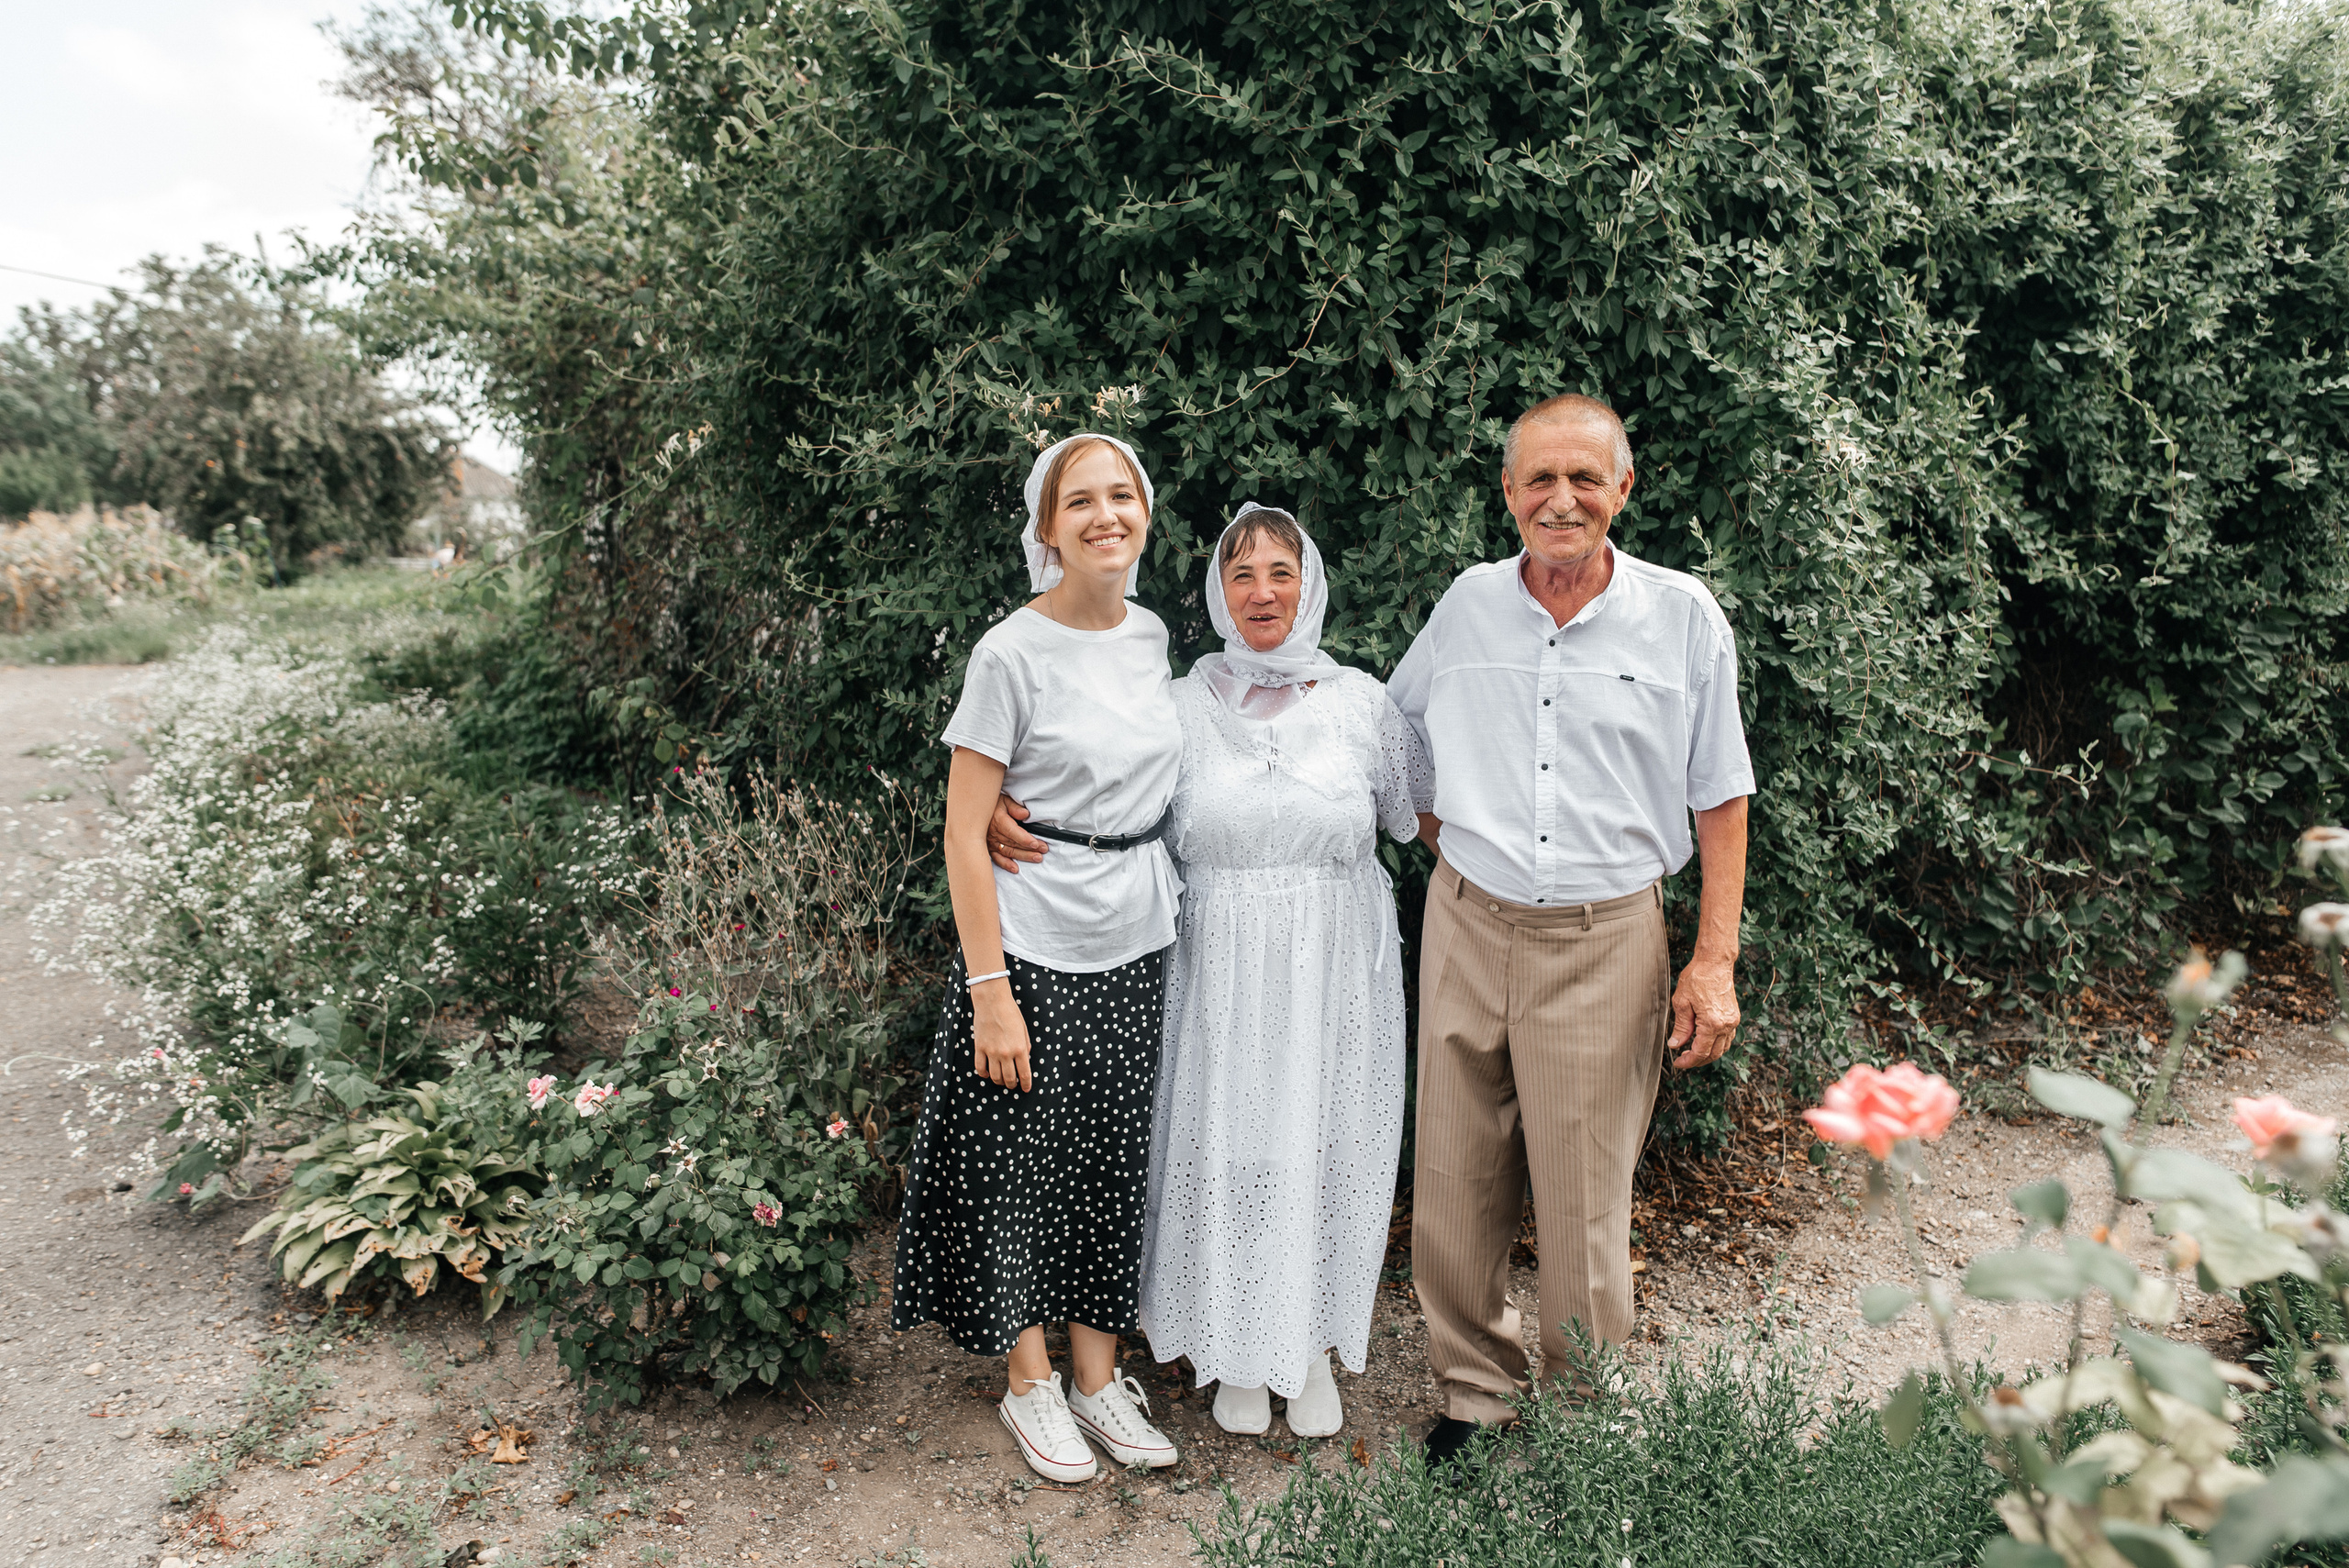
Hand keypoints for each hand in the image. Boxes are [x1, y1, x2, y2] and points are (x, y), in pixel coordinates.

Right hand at [971, 983, 1032, 1091]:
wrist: (992, 1002)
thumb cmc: (1011, 1013)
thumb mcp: (1024, 1029)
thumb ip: (1026, 1046)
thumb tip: (1026, 1058)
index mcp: (1020, 1048)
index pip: (1024, 1074)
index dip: (1026, 1084)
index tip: (1026, 1089)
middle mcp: (1006, 1053)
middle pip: (1009, 1078)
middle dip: (1012, 1085)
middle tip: (1013, 1085)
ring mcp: (991, 1052)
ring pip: (995, 1076)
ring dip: (999, 1081)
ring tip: (1001, 1081)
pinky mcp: (979, 1048)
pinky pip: (980, 1068)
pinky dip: (984, 1074)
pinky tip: (987, 1074)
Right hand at [988, 794, 1046, 874]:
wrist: (977, 810)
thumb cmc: (994, 804)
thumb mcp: (1004, 800)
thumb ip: (1015, 807)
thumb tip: (1025, 814)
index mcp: (998, 821)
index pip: (1013, 832)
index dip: (1025, 839)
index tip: (1036, 844)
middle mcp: (993, 833)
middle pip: (1014, 843)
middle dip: (1030, 848)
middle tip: (1044, 850)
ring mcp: (990, 842)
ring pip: (1008, 852)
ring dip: (1023, 856)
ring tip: (1037, 858)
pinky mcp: (988, 848)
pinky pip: (997, 858)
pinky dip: (1006, 864)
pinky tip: (1015, 869)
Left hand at [1667, 953, 1738, 1071]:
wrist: (1715, 962)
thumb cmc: (1697, 978)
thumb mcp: (1682, 1002)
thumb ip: (1680, 1027)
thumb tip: (1675, 1044)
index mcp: (1712, 1023)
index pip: (1700, 1052)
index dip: (1688, 1061)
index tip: (1678, 1063)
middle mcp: (1726, 1025)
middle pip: (1713, 1054)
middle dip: (1697, 1061)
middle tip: (1683, 1060)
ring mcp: (1733, 1021)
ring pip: (1723, 1048)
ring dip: (1708, 1054)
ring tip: (1692, 1052)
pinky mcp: (1734, 1016)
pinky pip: (1727, 1038)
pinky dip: (1717, 1044)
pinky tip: (1705, 1041)